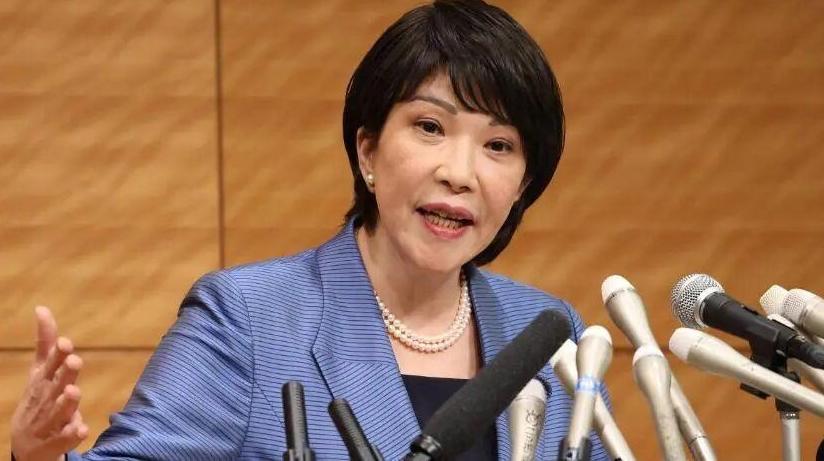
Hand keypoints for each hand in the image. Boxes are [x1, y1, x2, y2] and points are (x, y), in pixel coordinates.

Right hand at [11, 306, 87, 460]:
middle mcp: (44, 401)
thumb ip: (45, 343)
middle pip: (55, 387)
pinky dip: (71, 434)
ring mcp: (47, 423)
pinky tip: (81, 428)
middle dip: (64, 375)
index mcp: (42, 383)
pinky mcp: (54, 443)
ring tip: (74, 392)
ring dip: (66, 403)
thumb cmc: (38, 400)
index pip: (49, 366)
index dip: (57, 356)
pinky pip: (64, 439)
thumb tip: (42, 309)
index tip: (66, 343)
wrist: (26, 446)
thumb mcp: (39, 372)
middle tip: (75, 361)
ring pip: (58, 413)